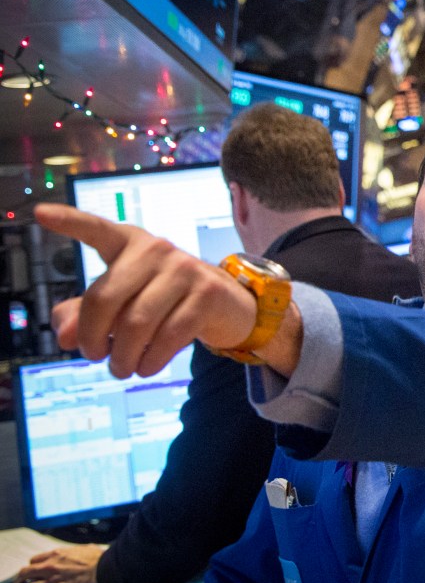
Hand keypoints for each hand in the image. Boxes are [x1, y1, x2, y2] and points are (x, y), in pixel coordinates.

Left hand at [7, 544, 106, 582]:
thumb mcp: (88, 549)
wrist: (106, 572)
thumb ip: (80, 550)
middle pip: (25, 573)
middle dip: (20, 580)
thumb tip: (87, 549)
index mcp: (57, 554)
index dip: (33, 567)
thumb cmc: (101, 560)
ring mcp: (51, 582)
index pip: (35, 560)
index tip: (33, 572)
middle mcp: (50, 567)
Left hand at [35, 204, 262, 378]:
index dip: (69, 222)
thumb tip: (65, 336)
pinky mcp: (207, 294)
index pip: (96, 230)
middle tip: (94, 356)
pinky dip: (150, 361)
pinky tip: (146, 367)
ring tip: (121, 369)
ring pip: (136, 324)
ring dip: (123, 357)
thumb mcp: (122, 302)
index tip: (41, 214)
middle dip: (92, 337)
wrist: (226, 303)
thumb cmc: (163, 300)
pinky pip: (168, 337)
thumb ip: (83, 315)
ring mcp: (184, 269)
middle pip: (105, 297)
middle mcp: (156, 249)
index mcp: (128, 243)